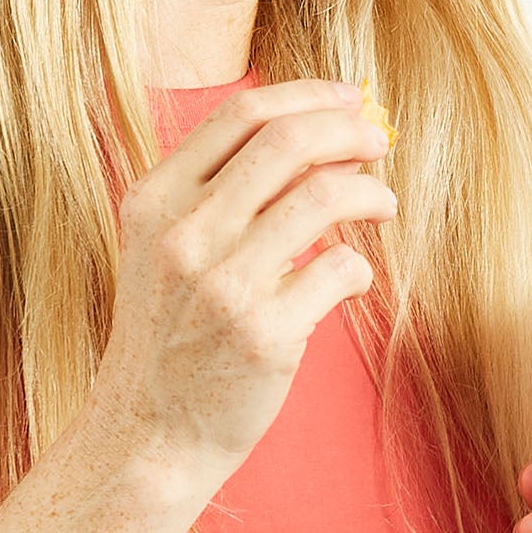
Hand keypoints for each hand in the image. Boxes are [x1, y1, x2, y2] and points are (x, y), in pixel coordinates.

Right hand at [85, 80, 396, 488]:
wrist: (147, 436)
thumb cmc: (171, 336)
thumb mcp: (167, 250)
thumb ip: (222, 193)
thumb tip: (318, 137)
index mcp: (154, 201)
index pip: (241, 114)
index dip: (308, 96)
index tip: (351, 100)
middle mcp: (184, 234)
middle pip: (288, 141)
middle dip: (351, 131)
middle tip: (380, 144)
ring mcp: (223, 283)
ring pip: (325, 196)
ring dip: (371, 192)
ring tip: (383, 205)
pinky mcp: (264, 333)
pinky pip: (341, 269)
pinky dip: (358, 267)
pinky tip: (350, 279)